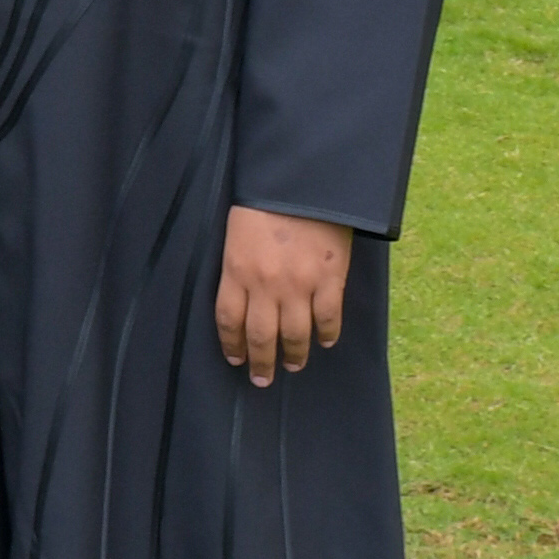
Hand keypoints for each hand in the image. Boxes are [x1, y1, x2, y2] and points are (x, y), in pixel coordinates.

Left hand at [216, 207, 352, 388]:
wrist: (304, 179)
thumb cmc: (266, 200)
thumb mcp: (238, 232)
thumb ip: (239, 266)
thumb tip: (244, 297)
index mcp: (237, 270)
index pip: (229, 320)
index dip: (232, 345)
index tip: (236, 359)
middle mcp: (266, 284)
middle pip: (260, 336)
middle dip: (261, 363)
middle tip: (262, 379)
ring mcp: (300, 283)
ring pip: (294, 334)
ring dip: (293, 355)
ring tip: (292, 365)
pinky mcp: (330, 278)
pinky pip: (328, 317)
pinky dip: (327, 334)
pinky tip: (325, 341)